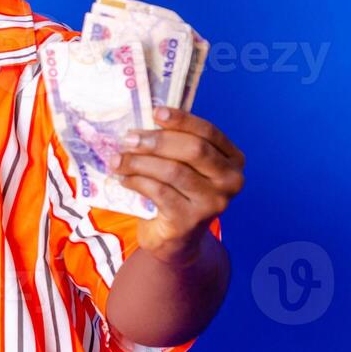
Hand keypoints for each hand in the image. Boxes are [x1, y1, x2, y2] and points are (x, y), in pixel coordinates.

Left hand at [109, 107, 245, 263]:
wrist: (176, 239)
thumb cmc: (178, 193)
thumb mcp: (184, 166)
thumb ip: (174, 144)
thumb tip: (142, 119)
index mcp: (232, 160)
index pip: (209, 133)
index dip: (182, 120)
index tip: (155, 112)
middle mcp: (230, 181)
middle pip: (194, 150)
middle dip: (157, 141)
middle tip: (128, 139)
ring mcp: (213, 203)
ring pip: (173, 171)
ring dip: (140, 162)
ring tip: (118, 159)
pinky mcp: (190, 220)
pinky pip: (159, 192)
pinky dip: (137, 181)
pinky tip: (124, 178)